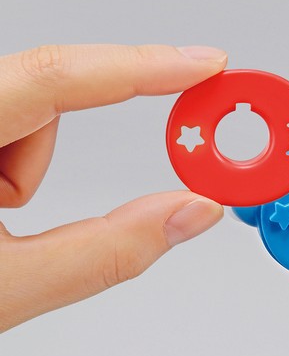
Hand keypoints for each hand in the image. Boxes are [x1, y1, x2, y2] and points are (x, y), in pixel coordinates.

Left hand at [0, 44, 226, 332]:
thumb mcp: (6, 289)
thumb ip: (110, 250)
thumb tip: (190, 210)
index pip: (54, 78)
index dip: (142, 67)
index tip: (201, 66)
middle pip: (34, 99)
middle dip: (43, 163)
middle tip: (19, 213)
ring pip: (19, 115)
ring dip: (20, 170)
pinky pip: (1, 127)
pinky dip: (5, 166)